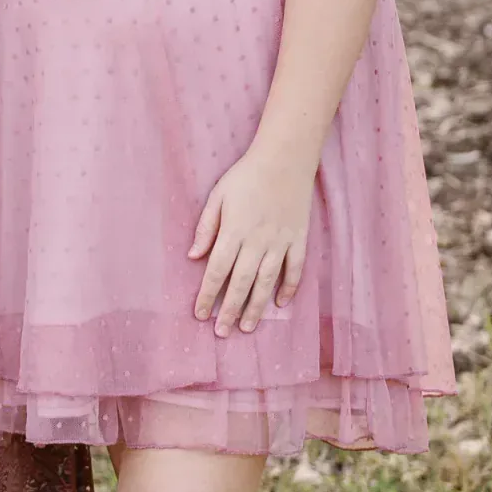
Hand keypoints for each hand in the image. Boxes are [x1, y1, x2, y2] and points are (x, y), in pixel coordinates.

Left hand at [190, 147, 313, 335]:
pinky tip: (280, 304)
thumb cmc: (246, 176)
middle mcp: (257, 241)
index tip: (199, 314)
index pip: (216, 271)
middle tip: (222, 332)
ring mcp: (280, 242)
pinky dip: (289, 287)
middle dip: (229, 310)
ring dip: (256, 306)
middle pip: (240, 283)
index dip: (207, 294)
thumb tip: (193, 257)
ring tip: (247, 327)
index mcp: (233, 231)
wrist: (285, 159)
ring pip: (266, 282)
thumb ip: (206, 228)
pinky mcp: (299, 239)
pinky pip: (295, 269)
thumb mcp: (217, 196)